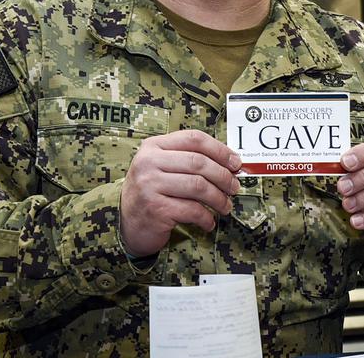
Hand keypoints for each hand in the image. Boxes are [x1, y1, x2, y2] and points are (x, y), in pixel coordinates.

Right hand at [120, 129, 241, 256]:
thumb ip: (189, 160)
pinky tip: (209, 221)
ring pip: (198, 186)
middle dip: (223, 176)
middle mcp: (148, 162)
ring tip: (225, 206)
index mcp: (153, 146)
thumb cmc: (152, 193)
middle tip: (234, 187)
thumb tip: (231, 163)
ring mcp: (150, 185)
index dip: (220, 150)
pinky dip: (206, 217)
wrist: (127, 223)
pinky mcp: (155, 208)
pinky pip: (192, 210)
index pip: (193, 138)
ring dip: (218, 198)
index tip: (236, 163)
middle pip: (199, 162)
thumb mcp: (163, 168)